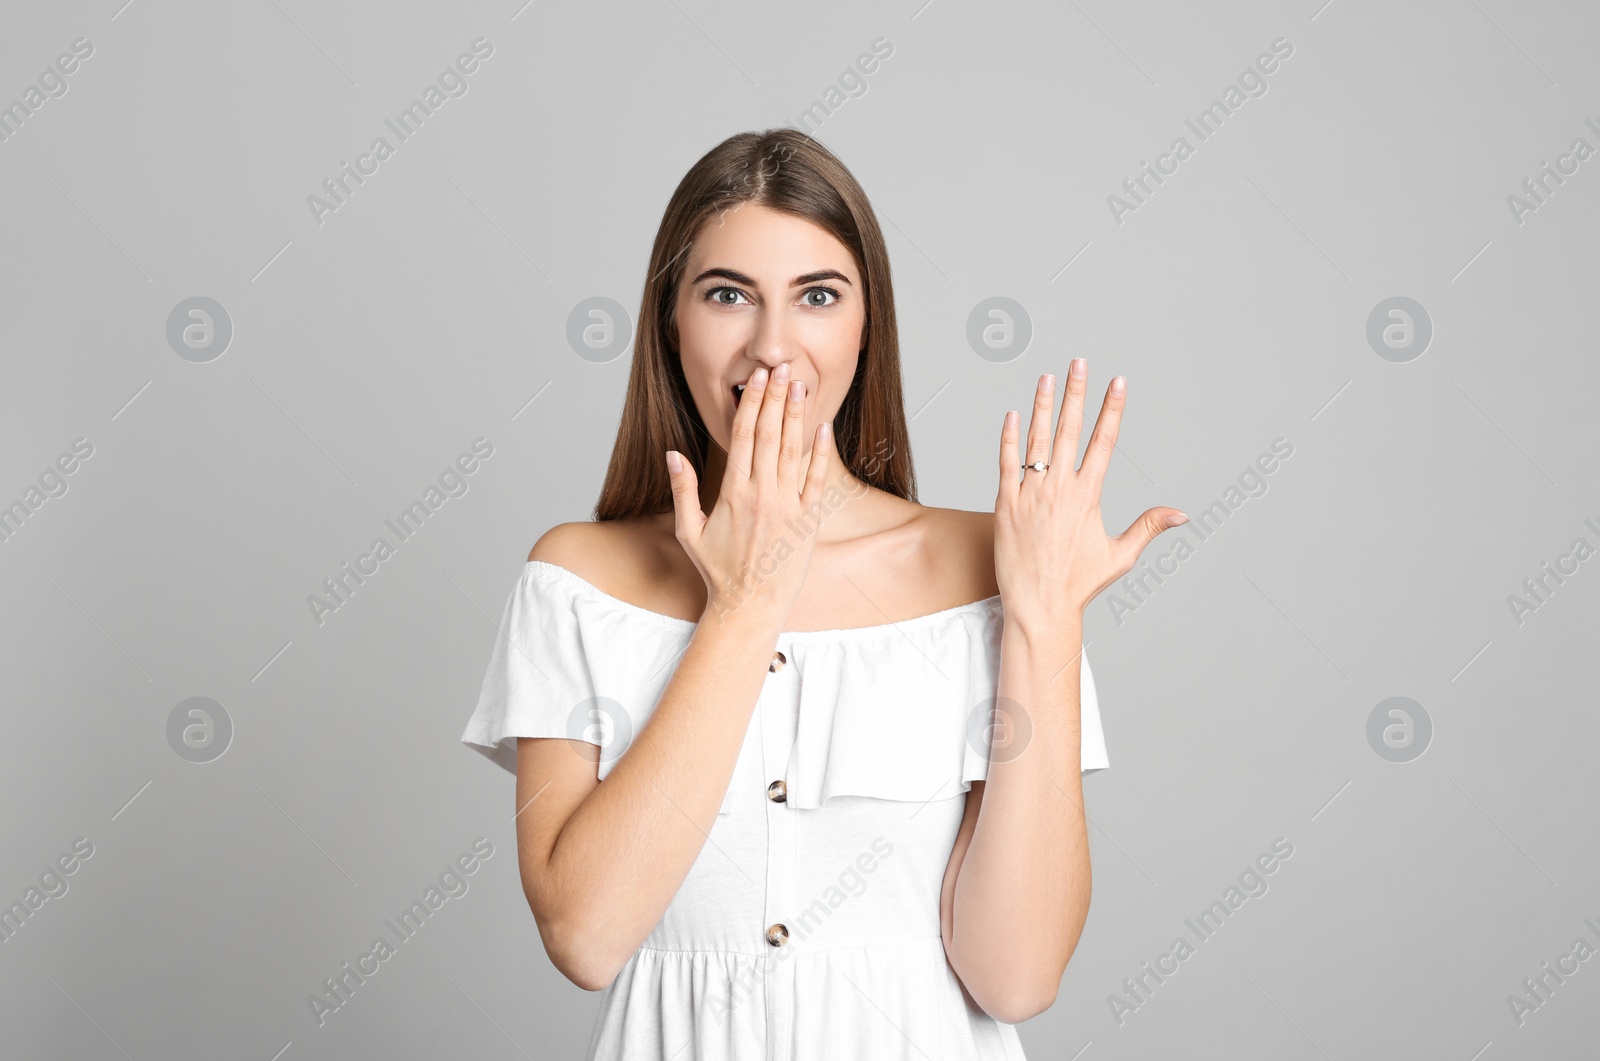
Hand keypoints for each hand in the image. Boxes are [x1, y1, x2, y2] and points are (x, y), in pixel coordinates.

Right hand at [666, 362, 836, 625]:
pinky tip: (823, 427)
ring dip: (796, 416)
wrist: (749, 606)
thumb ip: (681, 490)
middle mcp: (761, 495)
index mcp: (732, 493)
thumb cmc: (717, 571)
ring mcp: (787, 507)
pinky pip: (815, 481)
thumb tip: (671, 453)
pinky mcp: (807, 522)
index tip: (757, 380)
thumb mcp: (688, 531)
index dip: (751, 404)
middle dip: (775, 399)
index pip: (742, 437)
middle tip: (782, 368)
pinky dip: (820, 453)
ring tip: (800, 386)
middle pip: (768, 435)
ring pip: (792, 451)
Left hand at [995, 359, 1187, 623]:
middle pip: (1069, 430)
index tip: (1118, 382)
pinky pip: (1006, 464)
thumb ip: (1148, 527)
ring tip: (1046, 378)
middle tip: (1079, 363)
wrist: (1038, 607)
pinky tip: (1012, 416)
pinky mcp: (1003, 505)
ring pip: (1035, 441)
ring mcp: (1029, 495)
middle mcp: (1058, 490)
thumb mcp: (1119, 556)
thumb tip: (1182, 514)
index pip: (1103, 441)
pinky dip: (1008, 439)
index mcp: (1087, 496)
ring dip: (1041, 406)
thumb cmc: (1078, 585)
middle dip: (1076, 393)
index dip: (1111, 409)